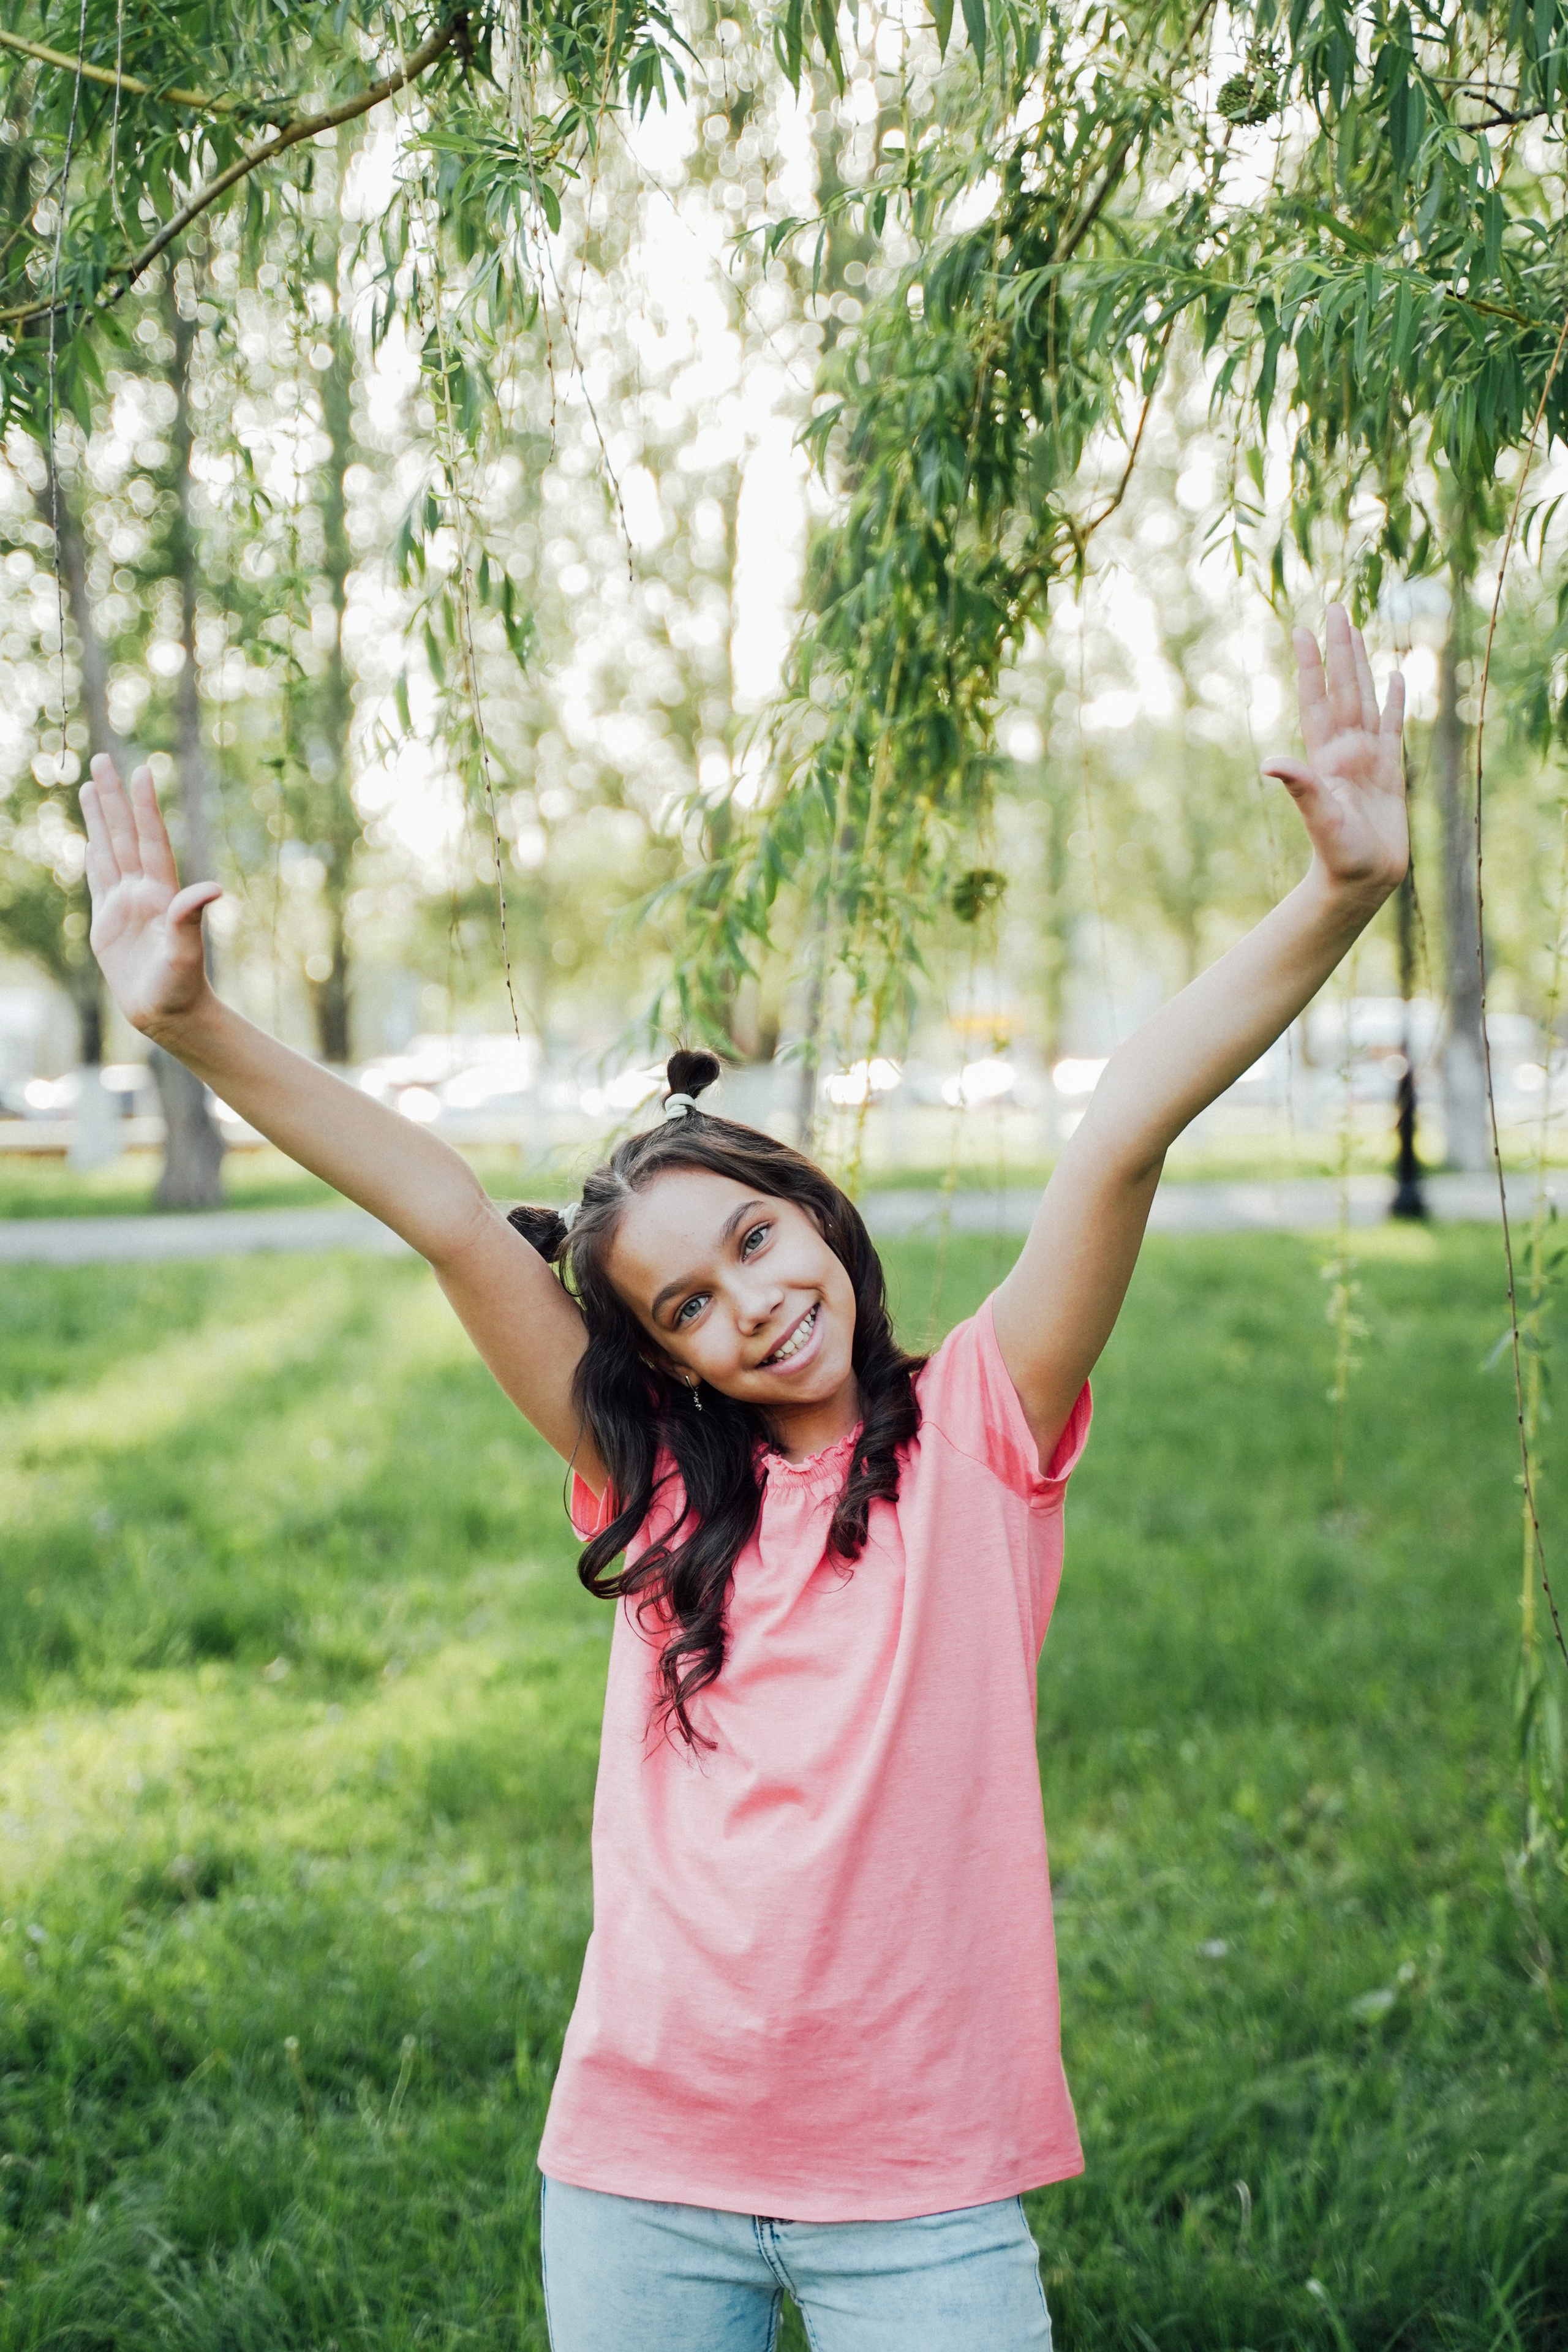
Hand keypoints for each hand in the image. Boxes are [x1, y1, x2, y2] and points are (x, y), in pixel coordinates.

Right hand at [79, 755, 221, 1033]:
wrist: (168, 1014)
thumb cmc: (181, 986)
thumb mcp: (187, 951)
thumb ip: (191, 918)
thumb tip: (213, 888)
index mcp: (161, 893)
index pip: (150, 839)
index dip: (145, 807)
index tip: (143, 771)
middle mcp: (143, 892)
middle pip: (124, 834)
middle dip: (113, 798)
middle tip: (103, 759)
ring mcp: (124, 905)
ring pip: (108, 850)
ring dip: (100, 819)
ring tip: (92, 785)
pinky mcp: (107, 923)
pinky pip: (98, 881)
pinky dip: (93, 857)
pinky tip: (90, 837)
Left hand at [1263, 604, 1406, 898]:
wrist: (1362, 881)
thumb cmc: (1339, 854)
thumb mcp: (1319, 817)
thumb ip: (1300, 787)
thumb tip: (1267, 763)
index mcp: (1326, 756)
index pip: (1318, 699)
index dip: (1311, 664)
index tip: (1301, 628)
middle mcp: (1344, 749)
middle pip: (1343, 687)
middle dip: (1338, 648)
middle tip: (1334, 606)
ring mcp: (1367, 757)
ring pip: (1366, 698)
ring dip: (1361, 665)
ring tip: (1357, 630)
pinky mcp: (1390, 770)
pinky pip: (1394, 725)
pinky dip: (1396, 700)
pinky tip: (1395, 676)